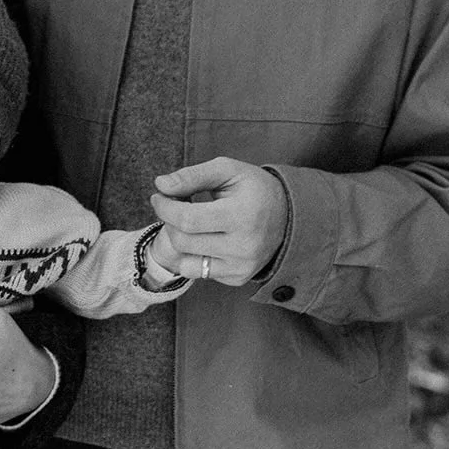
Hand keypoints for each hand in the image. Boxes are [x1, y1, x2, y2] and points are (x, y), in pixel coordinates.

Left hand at [150, 158, 288, 286]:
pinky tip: (206, 237)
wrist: (289, 216)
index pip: (187, 219)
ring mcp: (241, 266)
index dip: (165, 207)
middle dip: (170, 221)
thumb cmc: (253, 188)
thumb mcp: (227, 171)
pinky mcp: (238, 278)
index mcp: (242, 215)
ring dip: (179, 240)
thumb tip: (160, 184)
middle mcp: (243, 246)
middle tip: (176, 205)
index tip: (159, 196)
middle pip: (183, 241)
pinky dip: (193, 255)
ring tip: (191, 222)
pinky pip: (198, 272)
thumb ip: (192, 175)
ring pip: (186, 261)